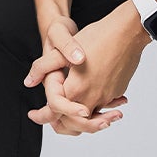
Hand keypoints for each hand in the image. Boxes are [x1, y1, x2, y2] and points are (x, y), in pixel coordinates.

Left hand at [24, 5, 144, 134]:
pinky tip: (90, 100)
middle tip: (51, 121)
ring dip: (80, 120)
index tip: (34, 115)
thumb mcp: (63, 50)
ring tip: (70, 115)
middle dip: (61, 125)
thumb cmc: (97, 37)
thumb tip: (28, 82)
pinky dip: (96, 109)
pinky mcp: (117, 92)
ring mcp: (107, 96)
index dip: (42, 116)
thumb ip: (43, 67)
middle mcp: (92, 97)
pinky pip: (104, 107)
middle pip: (74, 123)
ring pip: (91, 118)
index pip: (55, 113)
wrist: (128, 31)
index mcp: (76, 88)